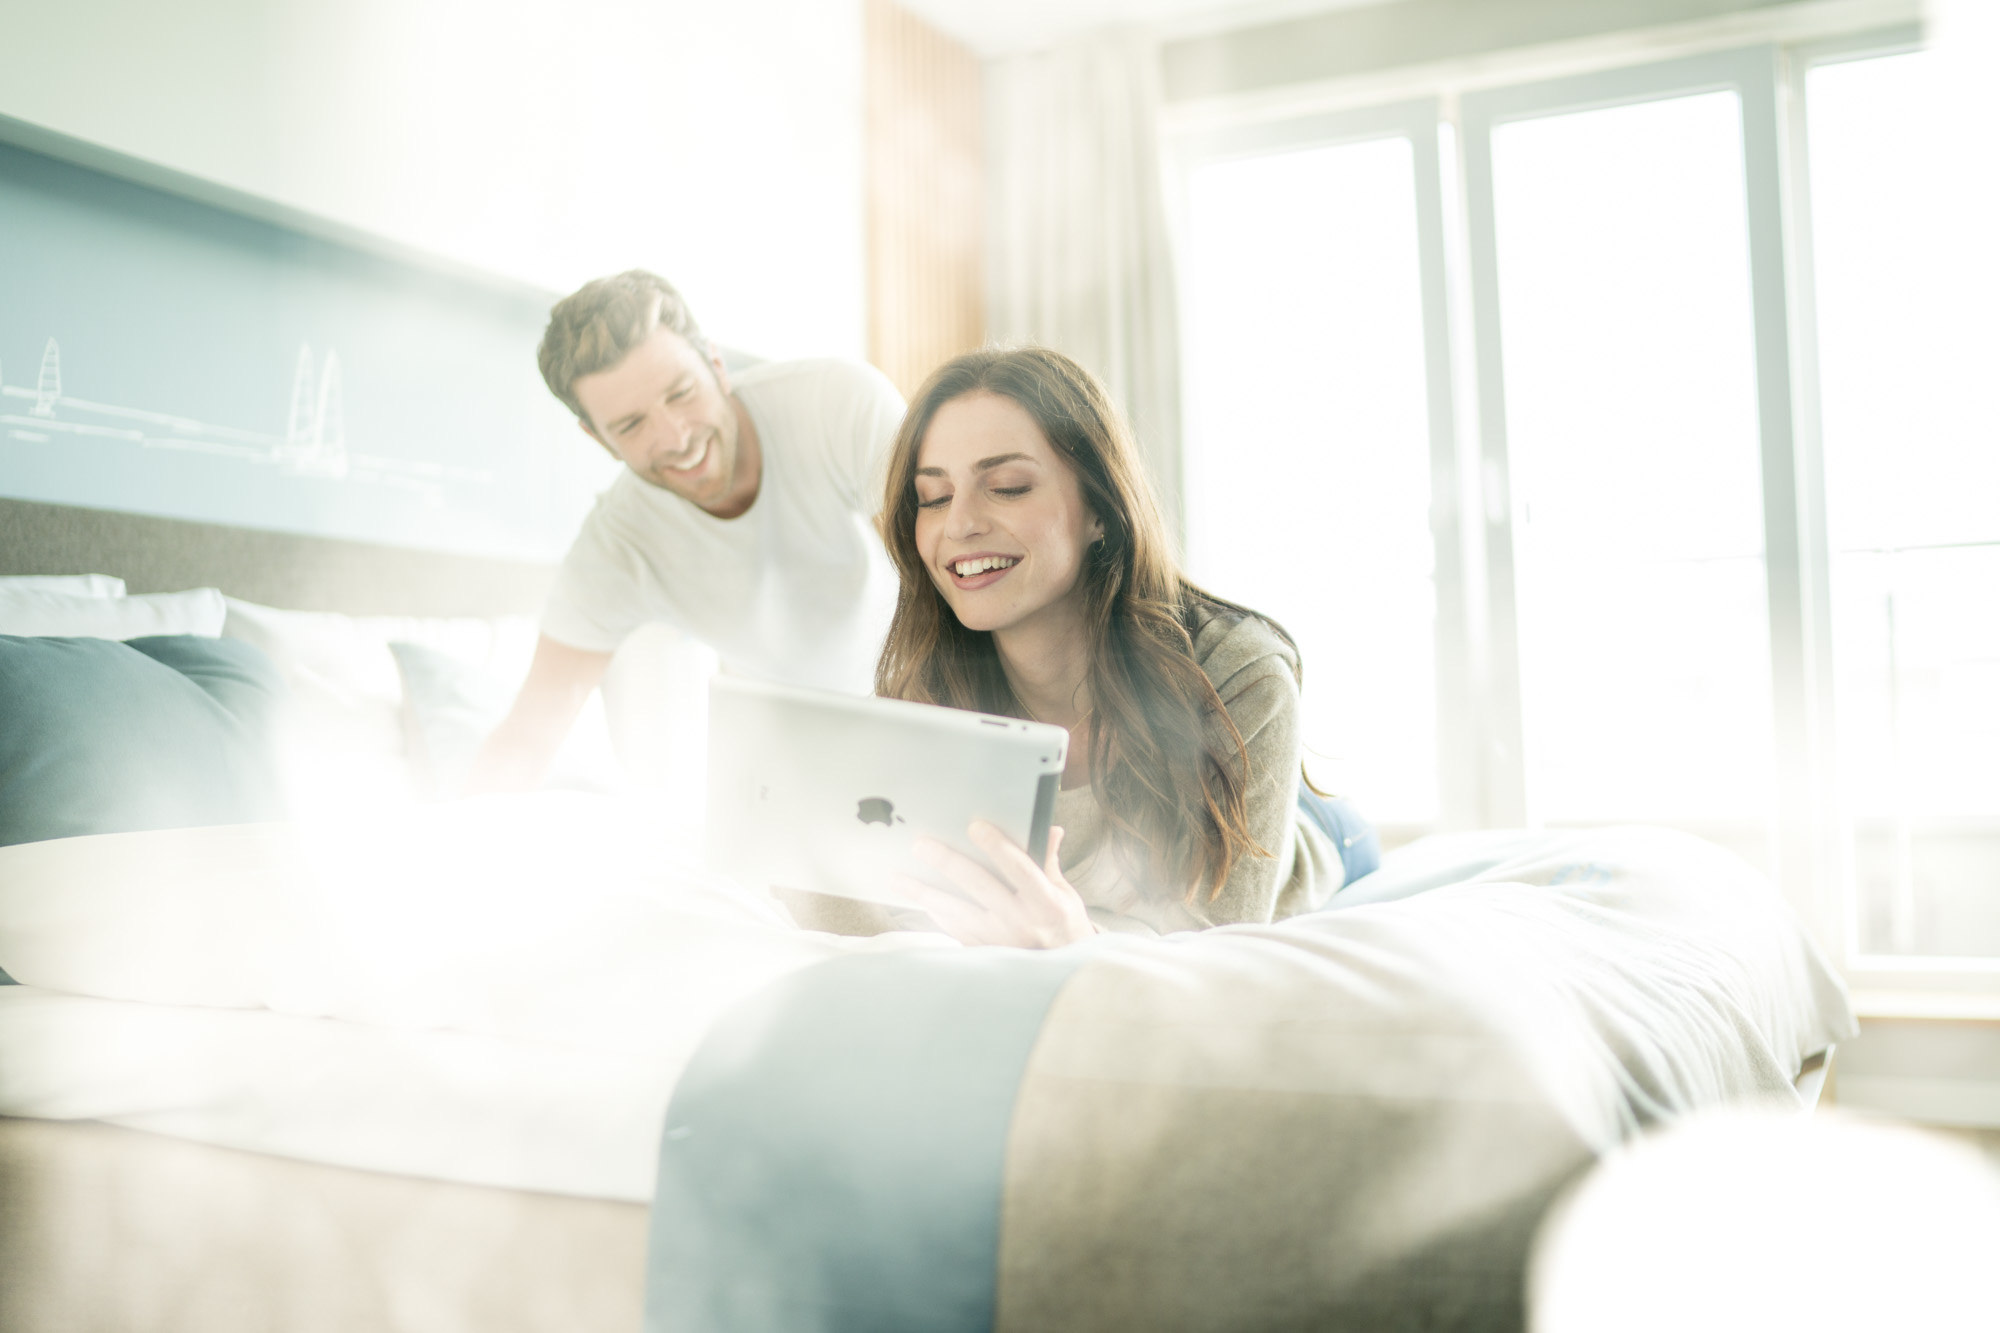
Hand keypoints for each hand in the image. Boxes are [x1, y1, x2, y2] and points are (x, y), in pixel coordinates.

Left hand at [890, 822, 1097, 948]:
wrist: (1061, 971)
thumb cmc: (1063, 927)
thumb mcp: (1065, 895)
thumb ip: (1048, 863)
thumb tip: (1049, 829)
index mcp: (1045, 904)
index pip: (1019, 868)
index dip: (997, 847)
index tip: (975, 826)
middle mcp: (1020, 923)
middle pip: (978, 885)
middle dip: (947, 862)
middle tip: (921, 844)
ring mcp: (999, 941)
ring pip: (955, 911)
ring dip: (925, 892)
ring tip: (899, 877)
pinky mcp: (985, 954)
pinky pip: (954, 930)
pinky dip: (935, 913)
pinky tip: (918, 900)